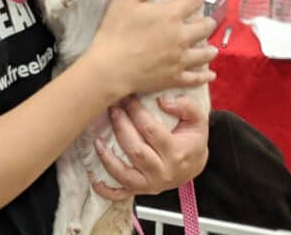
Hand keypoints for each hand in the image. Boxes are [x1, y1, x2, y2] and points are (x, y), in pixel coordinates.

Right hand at [86, 0, 216, 100]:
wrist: (111, 67)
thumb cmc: (115, 31)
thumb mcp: (126, 0)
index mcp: (170, 15)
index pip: (192, 1)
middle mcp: (181, 36)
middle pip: (204, 27)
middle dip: (209, 22)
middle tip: (210, 21)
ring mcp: (180, 59)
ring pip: (204, 54)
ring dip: (210, 49)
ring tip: (212, 49)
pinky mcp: (175, 77)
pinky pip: (195, 78)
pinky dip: (204, 76)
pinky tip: (210, 75)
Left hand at [91, 95, 208, 199]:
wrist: (194, 164)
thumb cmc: (192, 140)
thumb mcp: (197, 120)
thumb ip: (186, 106)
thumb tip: (163, 101)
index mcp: (176, 153)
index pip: (151, 130)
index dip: (136, 111)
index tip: (128, 96)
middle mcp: (163, 172)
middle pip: (135, 150)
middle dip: (120, 126)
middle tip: (113, 108)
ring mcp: (150, 184)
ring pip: (124, 174)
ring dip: (107, 157)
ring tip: (97, 139)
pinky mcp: (140, 190)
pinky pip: (120, 194)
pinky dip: (105, 188)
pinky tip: (93, 177)